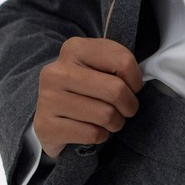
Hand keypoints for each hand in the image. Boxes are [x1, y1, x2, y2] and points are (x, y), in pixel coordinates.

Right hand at [33, 35, 142, 158]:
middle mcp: (57, 71)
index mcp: (74, 49)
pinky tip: (92, 129)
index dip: (136, 79)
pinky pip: (93, 134)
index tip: (132, 87)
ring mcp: (48, 99)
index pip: (123, 61)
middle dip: (129, 105)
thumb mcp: (100, 67)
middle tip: (126, 109)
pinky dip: (101, 135)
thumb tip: (138, 83)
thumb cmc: (85, 89)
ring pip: (106, 115)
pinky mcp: (46, 126)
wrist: (51, 116)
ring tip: (108, 120)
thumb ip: (118, 65)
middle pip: (116, 90)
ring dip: (115, 122)